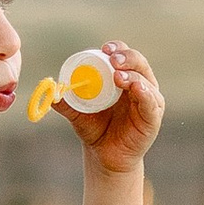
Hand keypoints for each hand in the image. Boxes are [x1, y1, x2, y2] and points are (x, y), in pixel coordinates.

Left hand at [62, 41, 163, 175]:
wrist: (104, 156)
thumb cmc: (95, 128)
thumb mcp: (77, 113)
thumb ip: (66, 102)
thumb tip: (50, 91)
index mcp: (122, 77)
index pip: (123, 55)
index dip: (116, 48)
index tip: (104, 49)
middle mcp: (139, 84)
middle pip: (138, 63)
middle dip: (126, 58)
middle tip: (112, 60)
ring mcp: (148, 100)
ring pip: (145, 80)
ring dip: (133, 75)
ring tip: (118, 76)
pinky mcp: (153, 118)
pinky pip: (152, 102)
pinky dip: (145, 93)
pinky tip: (137, 88)